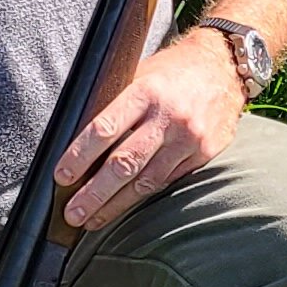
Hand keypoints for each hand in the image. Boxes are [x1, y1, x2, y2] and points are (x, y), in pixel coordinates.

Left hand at [57, 27, 247, 235]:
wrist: (225, 67)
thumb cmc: (172, 72)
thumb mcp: (141, 74)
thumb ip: (116, 103)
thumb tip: (78, 140)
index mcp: (146, 92)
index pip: (105, 129)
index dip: (80, 156)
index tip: (62, 176)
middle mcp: (168, 117)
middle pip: (124, 164)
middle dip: (94, 193)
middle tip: (72, 214)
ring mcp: (189, 139)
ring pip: (146, 181)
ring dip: (115, 205)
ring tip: (92, 219)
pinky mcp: (205, 154)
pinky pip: (168, 181)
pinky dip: (143, 197)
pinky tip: (125, 206)